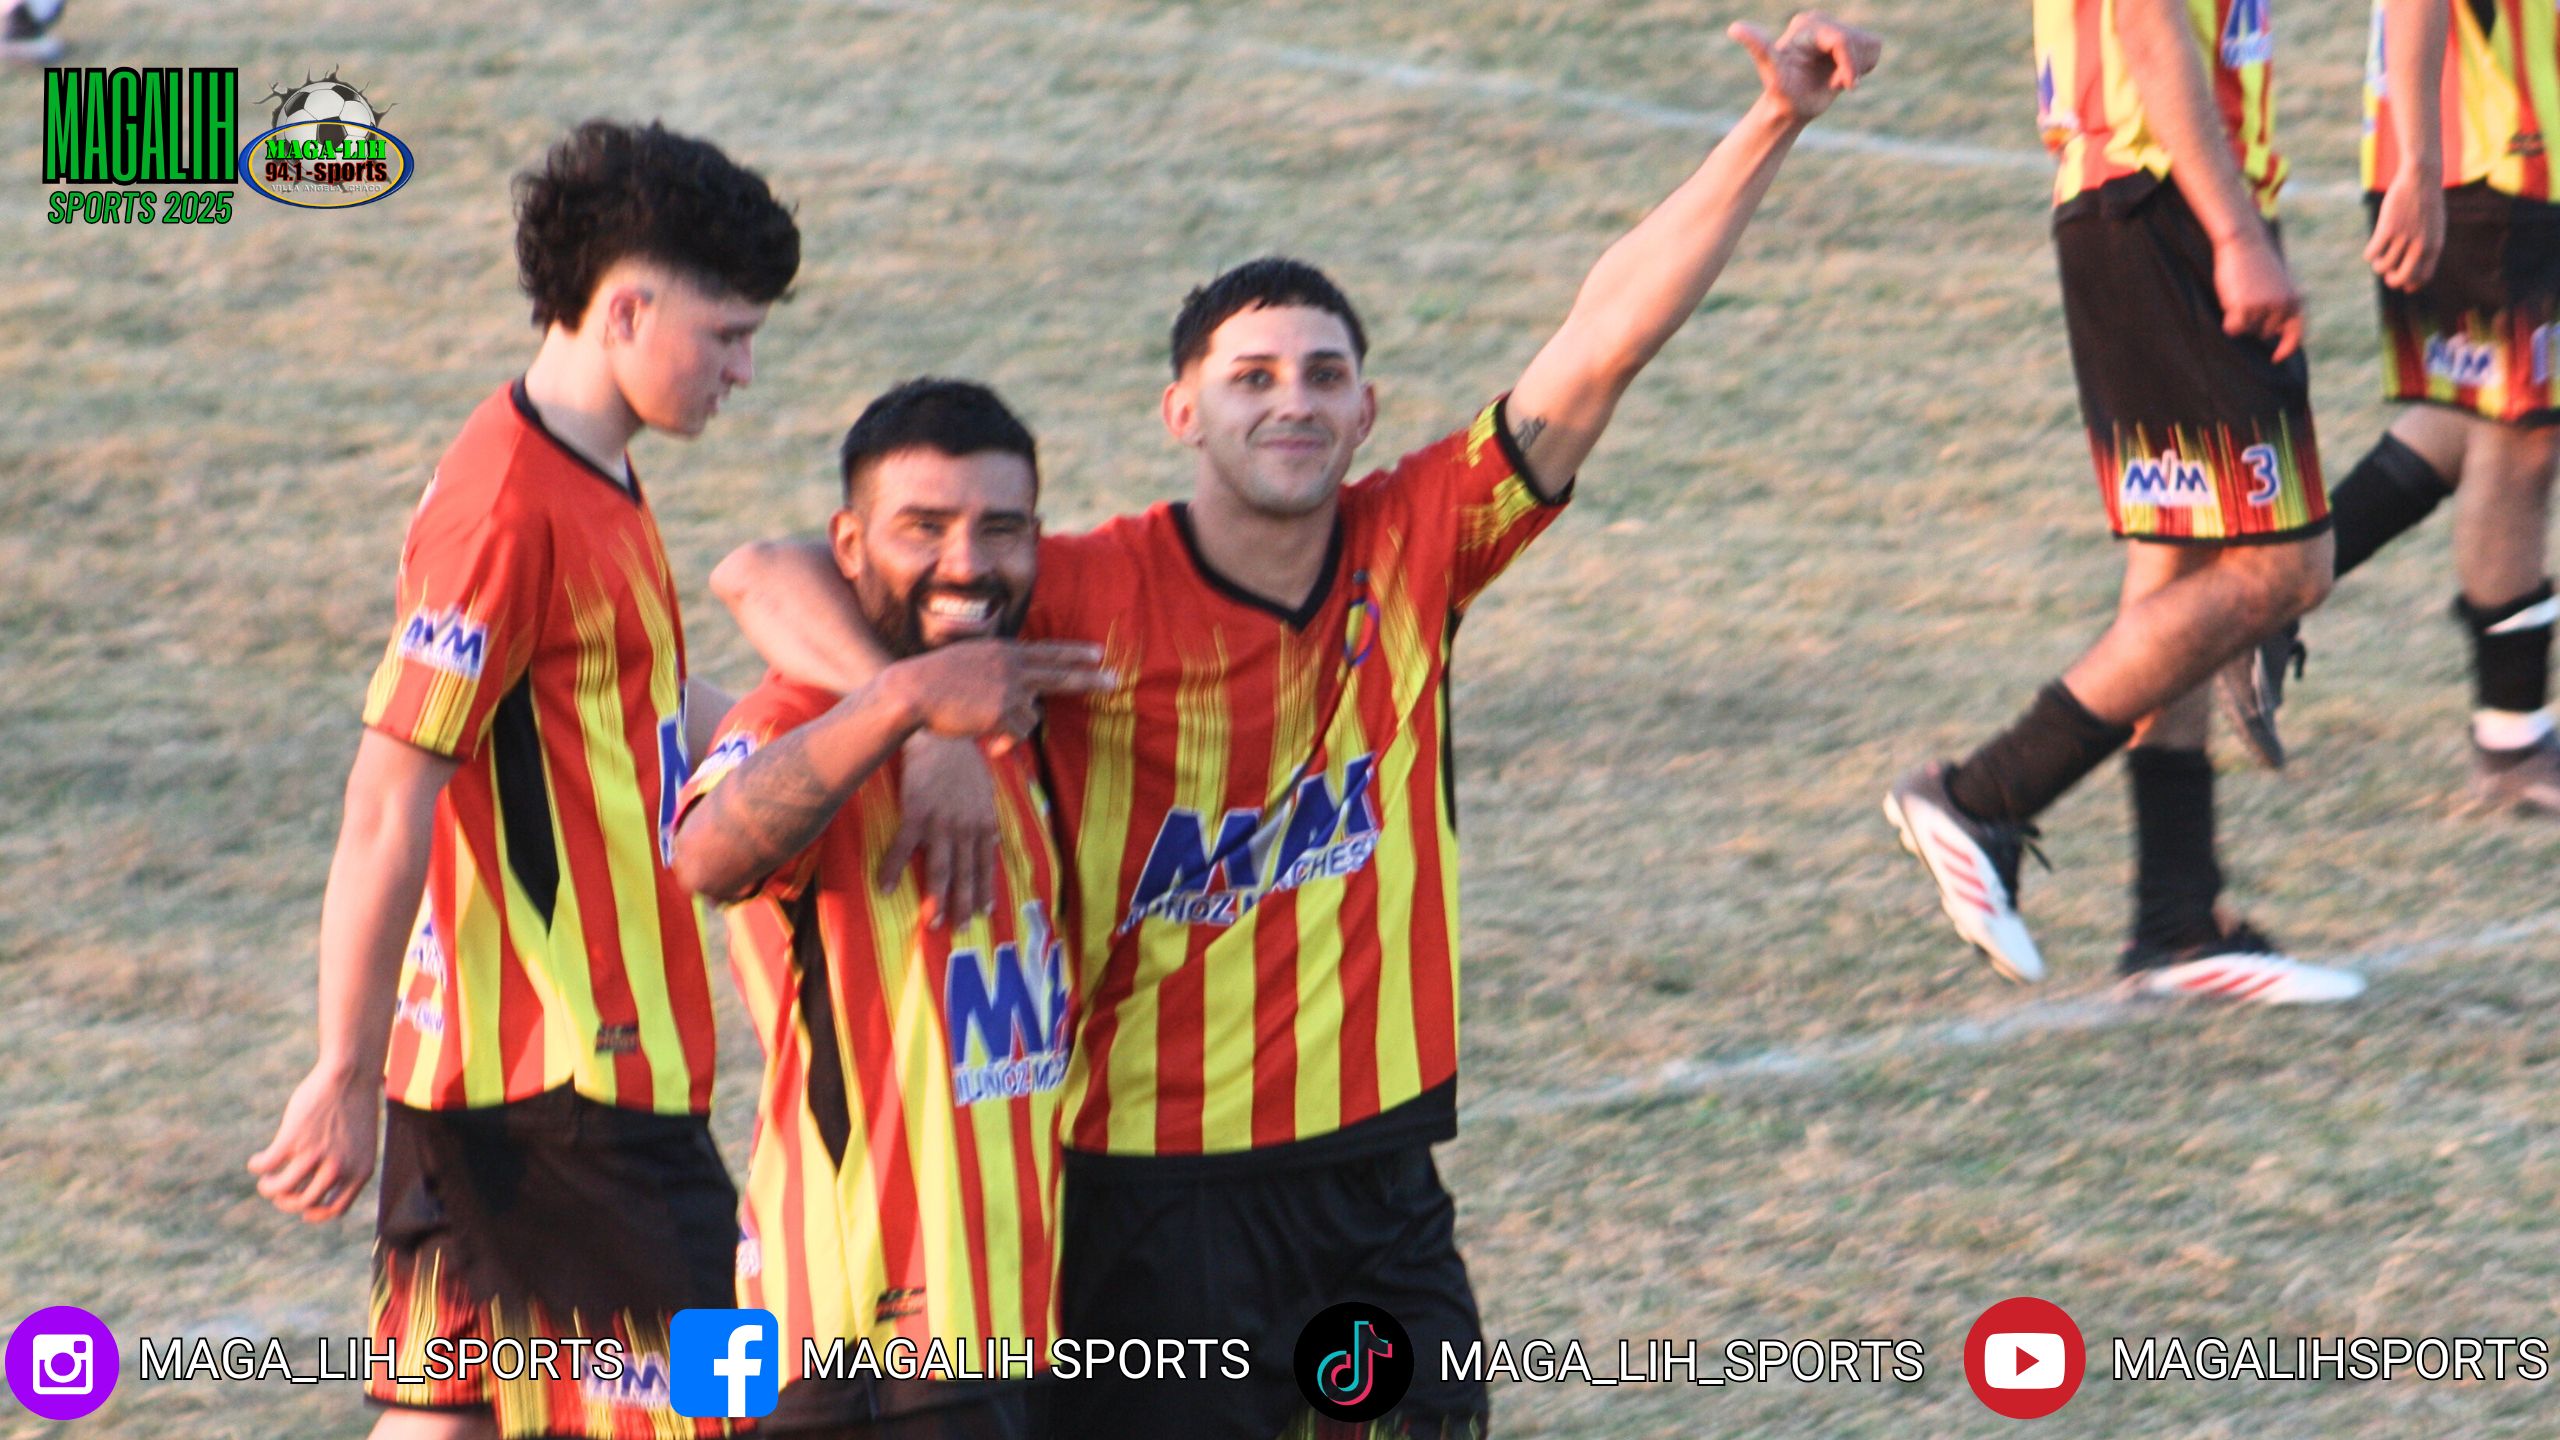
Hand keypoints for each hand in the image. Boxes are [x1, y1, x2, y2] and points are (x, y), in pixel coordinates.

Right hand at [247, 1065, 378, 1221]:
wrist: (350, 1074)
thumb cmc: (355, 1105)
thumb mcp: (360, 1142)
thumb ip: (347, 1165)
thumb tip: (321, 1185)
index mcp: (359, 1171)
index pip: (335, 1209)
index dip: (316, 1213)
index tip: (303, 1210)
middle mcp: (339, 1169)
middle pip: (304, 1203)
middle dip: (286, 1202)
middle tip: (278, 1192)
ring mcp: (314, 1156)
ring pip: (281, 1190)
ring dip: (268, 1188)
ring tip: (265, 1180)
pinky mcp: (292, 1140)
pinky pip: (266, 1165)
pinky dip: (258, 1166)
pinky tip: (257, 1161)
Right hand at [880, 639, 1114, 747]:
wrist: (911, 691)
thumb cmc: (933, 681)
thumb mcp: (969, 662)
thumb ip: (996, 671)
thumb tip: (1020, 699)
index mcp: (1003, 650)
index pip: (1048, 651)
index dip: (1074, 653)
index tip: (1099, 652)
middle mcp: (1012, 665)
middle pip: (1061, 674)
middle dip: (1091, 679)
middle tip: (1116, 680)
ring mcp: (1009, 688)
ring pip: (1031, 716)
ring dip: (1012, 726)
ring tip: (983, 722)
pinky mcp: (1003, 711)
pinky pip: (1017, 733)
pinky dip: (1004, 741)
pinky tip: (984, 737)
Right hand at [880, 733, 1002, 926]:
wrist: (940, 736)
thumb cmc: (963, 761)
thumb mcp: (986, 791)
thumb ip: (988, 820)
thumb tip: (995, 842)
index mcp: (984, 823)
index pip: (986, 865)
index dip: (985, 890)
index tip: (985, 913)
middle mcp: (966, 828)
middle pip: (966, 874)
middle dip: (964, 905)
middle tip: (961, 929)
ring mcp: (941, 823)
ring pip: (941, 869)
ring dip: (937, 899)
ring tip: (934, 923)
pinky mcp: (915, 813)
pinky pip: (902, 848)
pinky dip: (893, 870)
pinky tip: (885, 889)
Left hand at [1729, 12, 1881, 122]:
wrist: (1790, 107)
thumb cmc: (1782, 95)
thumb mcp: (1771, 72)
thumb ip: (1758, 48)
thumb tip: (1734, 28)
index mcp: (1806, 25)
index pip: (1841, 39)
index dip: (1849, 64)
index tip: (1846, 87)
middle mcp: (1821, 21)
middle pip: (1858, 41)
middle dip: (1851, 68)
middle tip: (1833, 85)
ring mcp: (1836, 28)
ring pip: (1870, 44)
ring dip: (1858, 68)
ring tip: (1834, 80)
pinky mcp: (1849, 39)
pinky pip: (1874, 48)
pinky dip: (1864, 66)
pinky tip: (1842, 74)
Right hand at [2213, 228, 2304, 361]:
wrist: (2244, 242)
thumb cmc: (2258, 261)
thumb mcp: (2280, 282)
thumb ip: (2283, 305)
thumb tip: (2277, 332)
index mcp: (2296, 300)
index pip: (2295, 334)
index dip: (2286, 348)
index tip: (2276, 358)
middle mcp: (2283, 307)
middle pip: (2265, 333)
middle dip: (2255, 323)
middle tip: (2248, 298)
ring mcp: (2263, 309)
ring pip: (2248, 330)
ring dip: (2241, 319)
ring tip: (2240, 294)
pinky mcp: (2243, 309)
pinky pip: (2233, 329)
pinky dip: (2229, 321)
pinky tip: (2229, 301)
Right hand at [2364, 171, 2443, 291]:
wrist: (2421, 178)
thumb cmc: (2427, 202)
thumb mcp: (2433, 226)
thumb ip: (2426, 246)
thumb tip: (2412, 269)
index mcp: (2434, 246)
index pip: (2423, 277)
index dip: (2411, 284)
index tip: (2402, 283)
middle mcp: (2420, 245)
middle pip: (2403, 278)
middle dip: (2392, 281)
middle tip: (2387, 274)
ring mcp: (2404, 237)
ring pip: (2383, 266)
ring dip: (2378, 265)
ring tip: (2378, 257)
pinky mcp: (2388, 228)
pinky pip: (2372, 253)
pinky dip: (2369, 254)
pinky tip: (2372, 248)